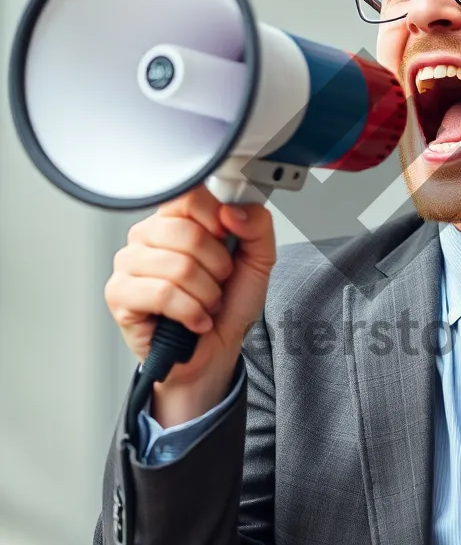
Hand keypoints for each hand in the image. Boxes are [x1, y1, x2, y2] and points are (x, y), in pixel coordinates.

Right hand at [104, 184, 276, 425]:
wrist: (215, 351)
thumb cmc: (227, 304)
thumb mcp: (258, 261)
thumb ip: (258, 226)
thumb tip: (233, 211)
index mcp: (176, 219)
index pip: (188, 193)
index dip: (215, 218)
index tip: (227, 238)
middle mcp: (147, 235)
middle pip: (187, 233)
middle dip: (217, 267)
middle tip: (218, 282)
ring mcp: (128, 264)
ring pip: (178, 266)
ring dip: (206, 294)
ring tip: (206, 303)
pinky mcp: (119, 295)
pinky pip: (162, 294)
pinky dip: (191, 312)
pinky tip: (195, 320)